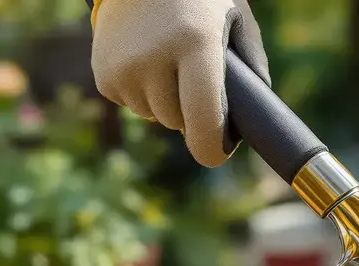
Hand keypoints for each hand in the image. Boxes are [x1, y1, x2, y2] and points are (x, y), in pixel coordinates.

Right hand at [91, 0, 268, 166]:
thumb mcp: (236, 19)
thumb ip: (254, 65)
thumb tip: (255, 119)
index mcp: (196, 45)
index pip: (204, 121)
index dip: (212, 148)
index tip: (217, 152)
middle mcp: (155, 58)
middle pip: (179, 121)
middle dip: (191, 112)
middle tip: (194, 81)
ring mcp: (124, 67)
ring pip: (155, 116)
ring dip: (166, 103)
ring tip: (169, 64)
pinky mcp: (103, 74)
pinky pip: (131, 105)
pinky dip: (142, 93)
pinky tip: (146, 62)